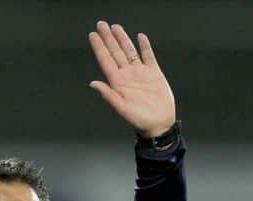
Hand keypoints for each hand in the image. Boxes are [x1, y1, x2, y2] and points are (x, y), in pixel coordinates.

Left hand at [88, 21, 175, 137]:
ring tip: (115, 27)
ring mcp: (140, 73)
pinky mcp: (153, 73)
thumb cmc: (140, 120)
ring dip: (122, 39)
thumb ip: (108, 95)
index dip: (99, 47)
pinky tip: (140, 37)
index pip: (105, 60)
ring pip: (129, 51)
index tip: (93, 35)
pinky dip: (144, 46)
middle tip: (101, 24)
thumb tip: (93, 84)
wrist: (159, 123)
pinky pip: (148, 56)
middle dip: (107, 38)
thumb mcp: (121, 109)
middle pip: (115, 52)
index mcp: (117, 82)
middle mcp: (127, 75)